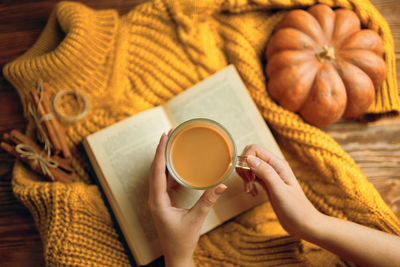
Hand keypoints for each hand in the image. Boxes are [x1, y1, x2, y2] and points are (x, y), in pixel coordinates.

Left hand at [148, 133, 226, 266]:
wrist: (176, 255)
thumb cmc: (182, 240)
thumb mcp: (196, 219)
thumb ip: (208, 201)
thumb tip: (222, 185)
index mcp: (158, 201)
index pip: (157, 172)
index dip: (160, 152)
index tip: (164, 136)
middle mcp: (154, 198)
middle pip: (155, 169)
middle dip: (162, 150)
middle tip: (170, 133)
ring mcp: (158, 199)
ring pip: (159, 174)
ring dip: (165, 158)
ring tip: (172, 143)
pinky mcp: (164, 201)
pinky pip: (165, 181)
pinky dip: (170, 170)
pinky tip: (177, 162)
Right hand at [237, 144, 320, 237]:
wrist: (304, 225)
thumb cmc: (296, 209)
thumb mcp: (279, 190)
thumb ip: (265, 172)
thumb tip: (249, 159)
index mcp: (278, 164)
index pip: (255, 149)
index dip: (246, 159)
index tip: (247, 176)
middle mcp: (274, 167)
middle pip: (250, 156)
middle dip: (244, 168)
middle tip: (248, 183)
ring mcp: (270, 176)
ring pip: (250, 167)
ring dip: (245, 177)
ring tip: (250, 190)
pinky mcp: (268, 185)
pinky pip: (252, 177)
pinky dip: (248, 183)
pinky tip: (253, 193)